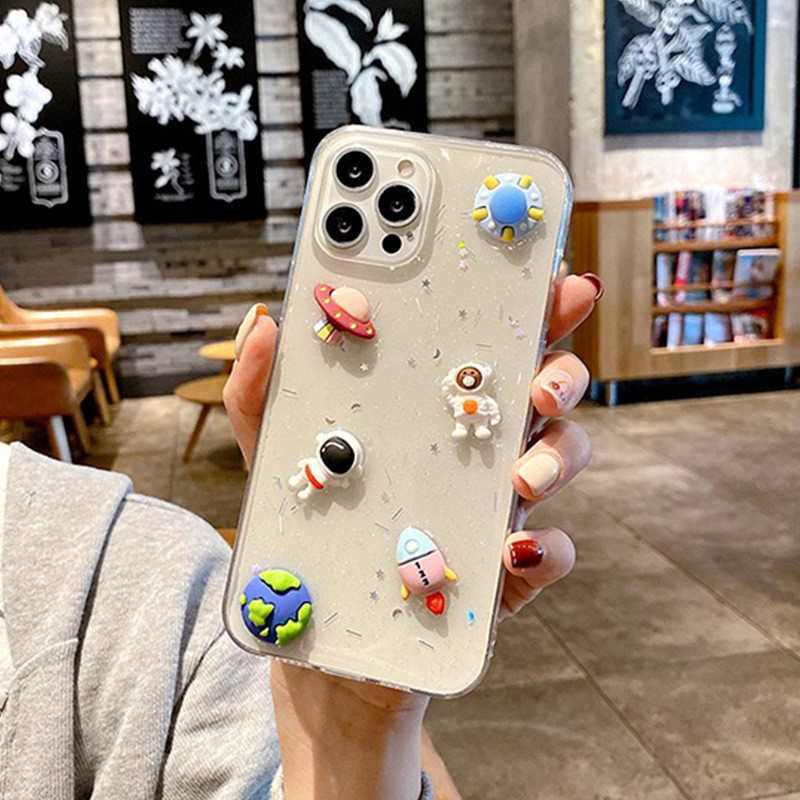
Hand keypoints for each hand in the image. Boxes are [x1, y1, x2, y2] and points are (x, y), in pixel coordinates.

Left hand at [223, 272, 600, 799]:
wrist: (323, 658)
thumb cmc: (312, 546)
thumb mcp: (274, 467)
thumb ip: (262, 399)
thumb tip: (264, 319)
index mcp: (428, 416)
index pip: (484, 346)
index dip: (523, 305)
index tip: (547, 269)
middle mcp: (472, 454)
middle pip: (540, 394)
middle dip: (562, 368)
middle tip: (545, 377)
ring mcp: (492, 513)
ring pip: (558, 463)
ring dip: (559, 458)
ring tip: (523, 477)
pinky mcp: (501, 581)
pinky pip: (547, 557)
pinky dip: (546, 550)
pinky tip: (515, 550)